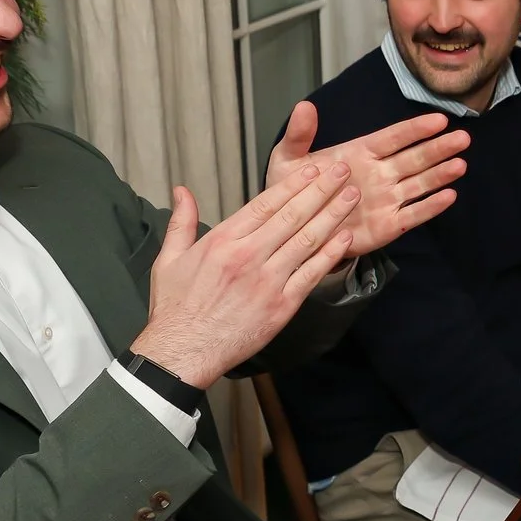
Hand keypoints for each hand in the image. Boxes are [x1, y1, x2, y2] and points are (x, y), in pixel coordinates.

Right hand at [132, 161, 366, 386]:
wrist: (183, 352)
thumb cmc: (175, 308)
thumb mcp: (168, 259)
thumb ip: (181, 222)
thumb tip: (182, 190)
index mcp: (223, 240)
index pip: (266, 204)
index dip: (293, 184)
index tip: (313, 169)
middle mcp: (249, 256)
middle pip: (293, 215)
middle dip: (321, 190)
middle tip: (343, 171)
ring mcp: (268, 281)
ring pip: (307, 240)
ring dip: (333, 216)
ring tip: (352, 197)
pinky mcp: (282, 305)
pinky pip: (311, 274)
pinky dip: (331, 255)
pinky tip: (346, 239)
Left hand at [267, 103, 468, 258]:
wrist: (292, 230)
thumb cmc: (293, 191)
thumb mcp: (288, 160)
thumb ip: (299, 135)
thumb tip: (305, 106)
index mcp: (360, 153)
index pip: (393, 137)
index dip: (415, 129)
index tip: (438, 120)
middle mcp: (380, 173)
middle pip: (415, 158)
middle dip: (439, 148)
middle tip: (463, 138)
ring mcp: (386, 199)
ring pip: (420, 183)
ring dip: (440, 175)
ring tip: (461, 164)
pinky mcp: (388, 224)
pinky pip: (413, 214)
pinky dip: (431, 207)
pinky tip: (449, 196)